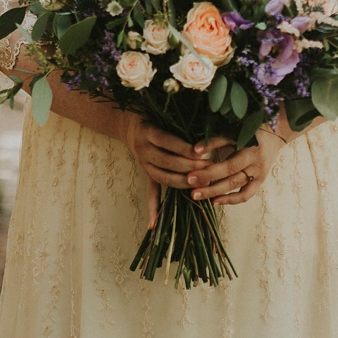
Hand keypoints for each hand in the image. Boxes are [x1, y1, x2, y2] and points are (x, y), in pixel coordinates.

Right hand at [121, 114, 234, 228]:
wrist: (127, 123)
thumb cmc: (153, 114)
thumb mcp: (164, 112)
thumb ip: (182, 118)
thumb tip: (208, 122)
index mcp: (148, 131)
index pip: (168, 141)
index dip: (185, 149)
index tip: (202, 153)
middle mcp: (143, 149)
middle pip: (167, 162)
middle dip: (190, 167)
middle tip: (209, 169)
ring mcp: (143, 164)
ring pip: (163, 178)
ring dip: (182, 183)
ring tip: (201, 186)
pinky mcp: (146, 174)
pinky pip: (150, 193)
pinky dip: (153, 209)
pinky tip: (154, 224)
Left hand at [185, 124, 286, 206]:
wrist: (276, 134)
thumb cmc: (250, 130)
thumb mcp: (233, 132)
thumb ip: (214, 141)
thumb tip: (194, 151)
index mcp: (251, 150)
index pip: (228, 166)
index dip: (209, 172)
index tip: (190, 176)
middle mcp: (256, 165)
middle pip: (231, 180)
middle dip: (210, 186)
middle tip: (192, 192)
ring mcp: (259, 175)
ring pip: (237, 189)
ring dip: (217, 194)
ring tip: (198, 196)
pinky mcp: (260, 182)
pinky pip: (246, 195)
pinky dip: (231, 200)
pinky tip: (215, 202)